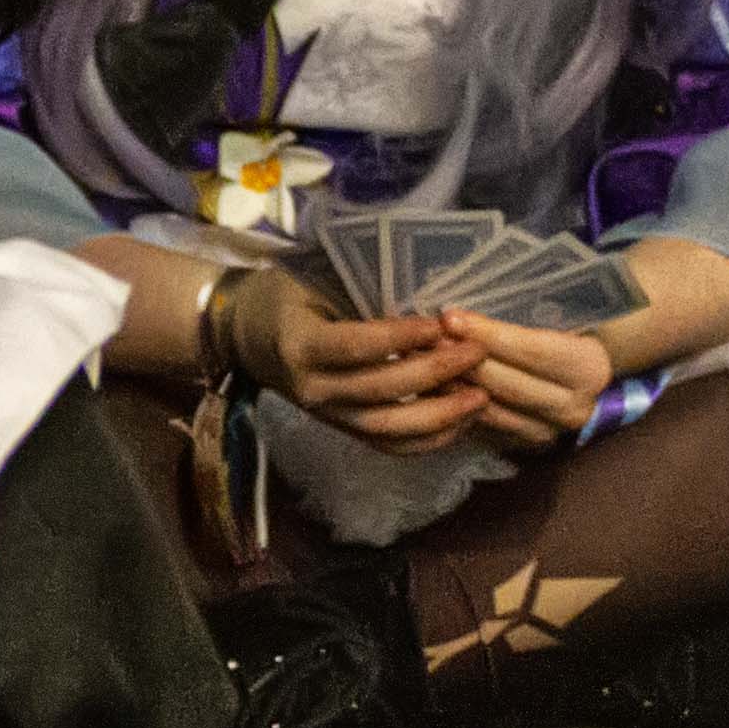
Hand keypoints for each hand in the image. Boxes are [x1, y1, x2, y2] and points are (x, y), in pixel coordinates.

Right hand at [212, 269, 477, 449]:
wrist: (247, 337)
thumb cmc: (285, 297)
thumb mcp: (311, 281)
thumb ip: (357, 292)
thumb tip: (421, 291)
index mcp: (301, 345)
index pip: (355, 347)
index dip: (399, 338)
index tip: (439, 324)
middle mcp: (313, 389)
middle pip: (381, 391)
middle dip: (436, 373)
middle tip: (477, 352)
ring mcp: (329, 416)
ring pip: (390, 429)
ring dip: (441, 416)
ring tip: (481, 395)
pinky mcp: (343, 430)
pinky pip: (390, 446)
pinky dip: (429, 440)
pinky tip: (461, 422)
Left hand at [440, 310, 616, 447]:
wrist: (584, 371)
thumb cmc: (570, 328)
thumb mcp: (559, 315)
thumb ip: (521, 315)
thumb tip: (461, 313)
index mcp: (589, 368)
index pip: (532, 351)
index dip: (487, 334)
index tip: (449, 317)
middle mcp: (573, 408)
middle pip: (508, 385)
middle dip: (461, 361)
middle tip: (423, 339)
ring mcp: (550, 433)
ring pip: (490, 410)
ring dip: (451, 386)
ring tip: (418, 360)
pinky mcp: (525, 446)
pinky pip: (483, 427)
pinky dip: (455, 406)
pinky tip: (431, 385)